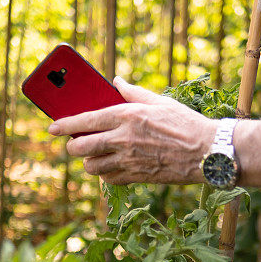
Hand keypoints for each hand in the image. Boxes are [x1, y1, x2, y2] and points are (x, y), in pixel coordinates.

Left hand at [48, 76, 217, 184]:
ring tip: (96, 156)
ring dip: (90, 162)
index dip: (64, 125)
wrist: (207, 152)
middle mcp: (124, 138)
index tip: (52, 128)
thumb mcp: (160, 101)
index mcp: (127, 115)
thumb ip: (133, 92)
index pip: (85, 121)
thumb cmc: (186, 123)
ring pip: (92, 167)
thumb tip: (116, 81)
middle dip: (73, 147)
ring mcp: (129, 160)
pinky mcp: (138, 176)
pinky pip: (110, 180)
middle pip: (82, 147)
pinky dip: (107, 175)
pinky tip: (113, 167)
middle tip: (76, 144)